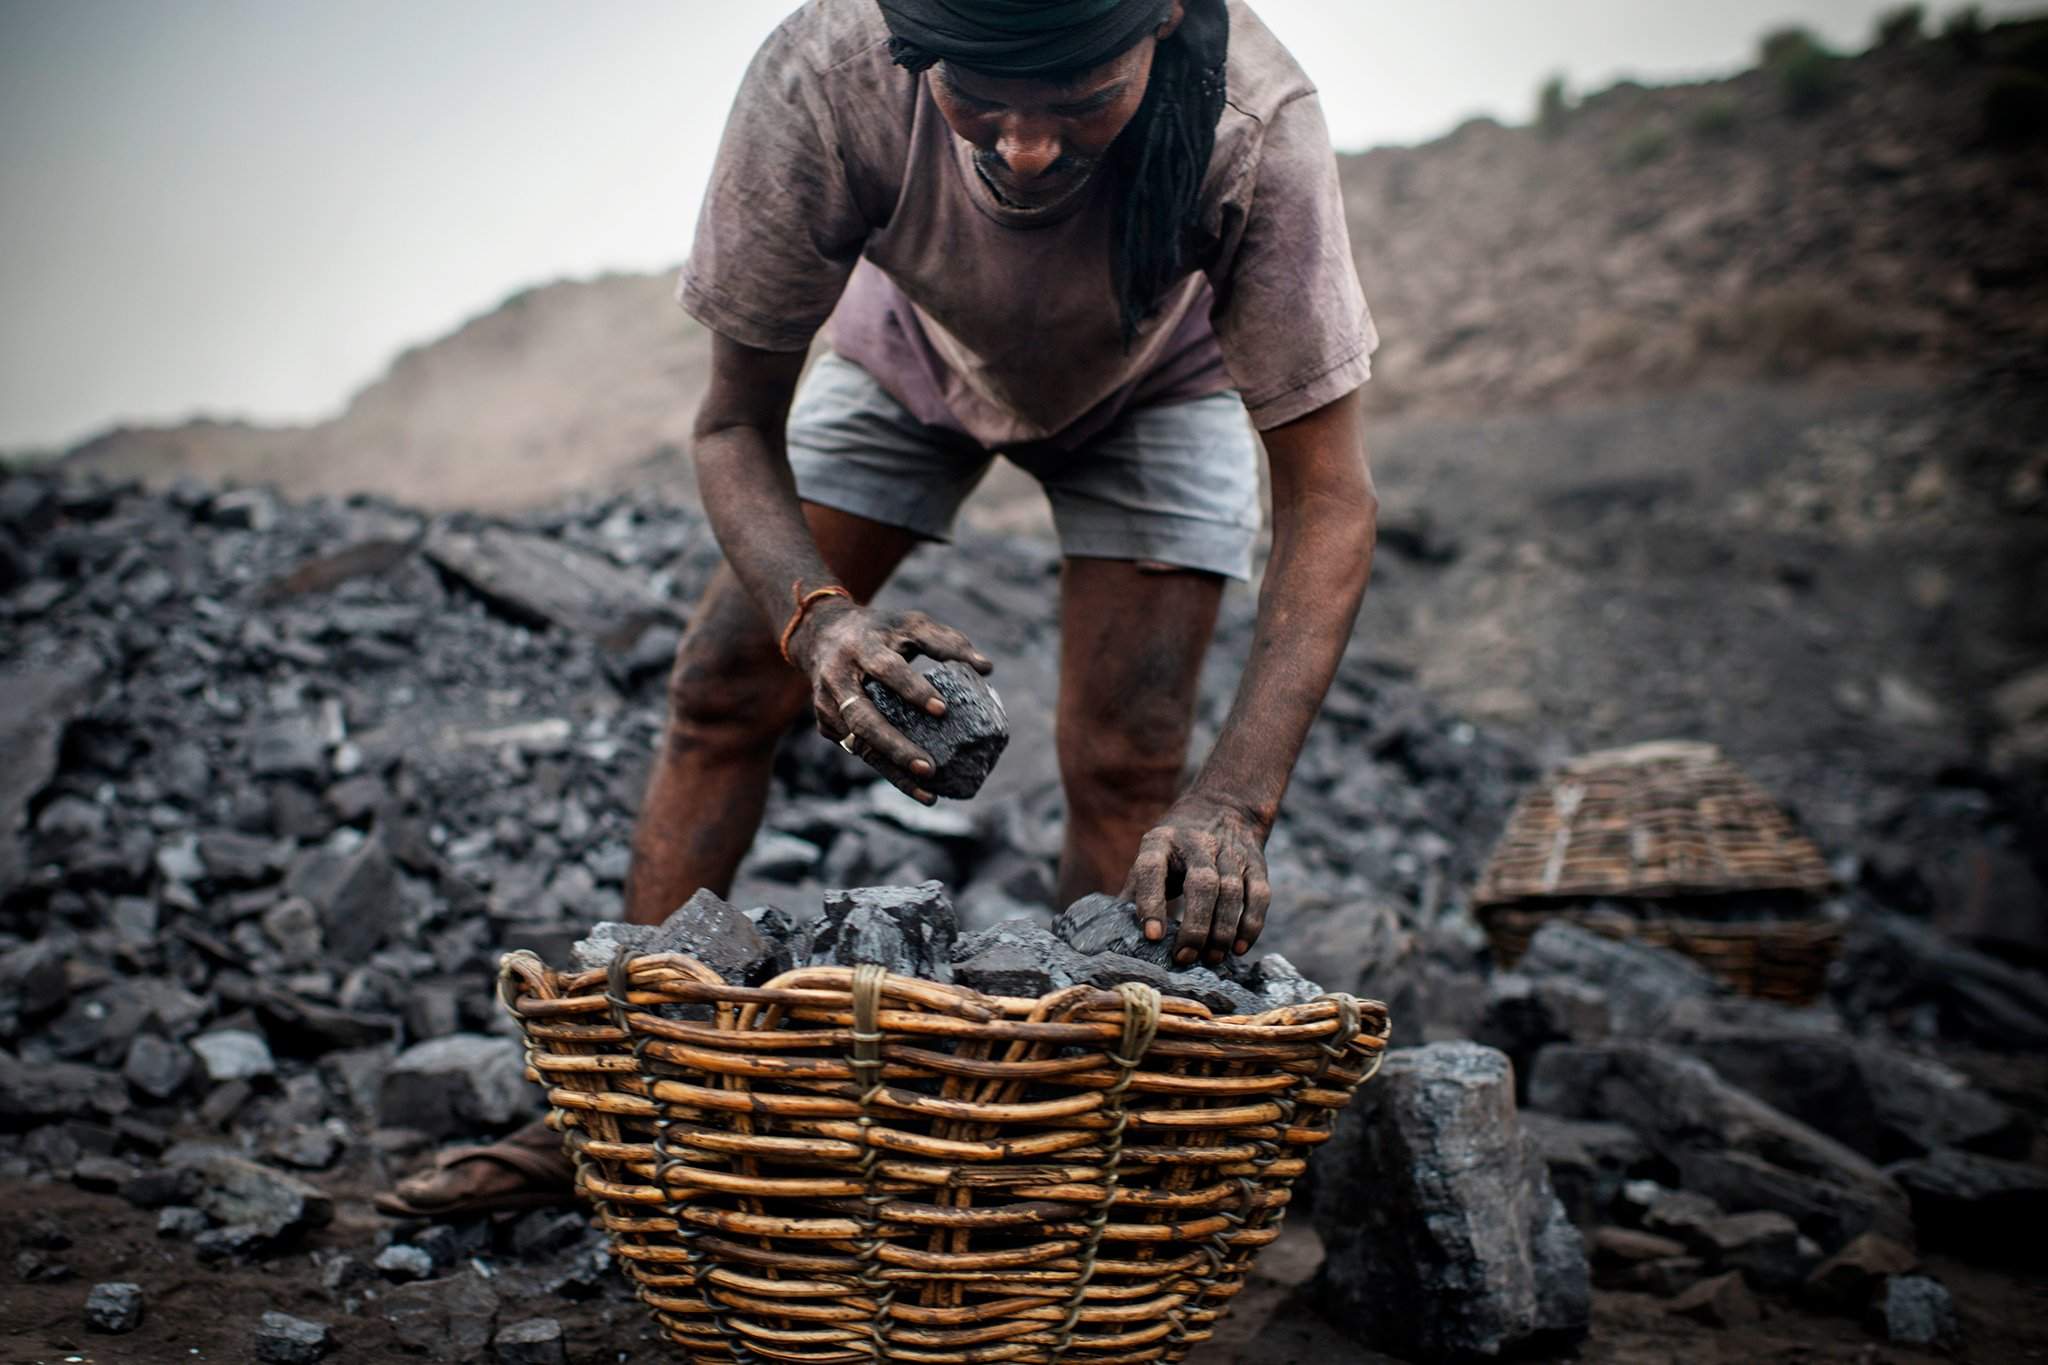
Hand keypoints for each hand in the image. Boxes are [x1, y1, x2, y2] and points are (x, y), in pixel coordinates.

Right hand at [792, 601, 991, 804]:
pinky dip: (887, 770)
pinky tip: (916, 787)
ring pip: (859, 745)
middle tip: (929, 768)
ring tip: (929, 794)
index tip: (941, 710)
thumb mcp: (911, 625)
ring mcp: (827, 706)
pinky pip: (859, 751)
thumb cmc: (879, 631)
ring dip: (893, 772)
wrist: (822, 634)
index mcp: (861, 648)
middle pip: (863, 718)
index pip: (886, 670)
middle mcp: (838, 679)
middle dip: (895, 746)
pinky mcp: (827, 726)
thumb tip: (987, 668)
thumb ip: (947, 643)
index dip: (912, 689)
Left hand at [1122, 791, 1271, 965]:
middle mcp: (1196, 843)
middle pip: (1201, 884)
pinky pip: (1258, 896)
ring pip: (1232, 892)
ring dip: (1223, 930)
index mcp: (1160, 841)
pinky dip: (1251, 924)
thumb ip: (1135, 890)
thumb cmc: (1176, 847)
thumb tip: (1113, 932)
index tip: (1152, 937)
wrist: (1224, 807)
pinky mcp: (1256, 862)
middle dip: (1195, 925)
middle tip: (1185, 957)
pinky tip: (1239, 948)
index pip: (1152, 869)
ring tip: (1211, 958)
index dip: (1151, 903)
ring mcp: (1230, 851)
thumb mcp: (1151, 856)